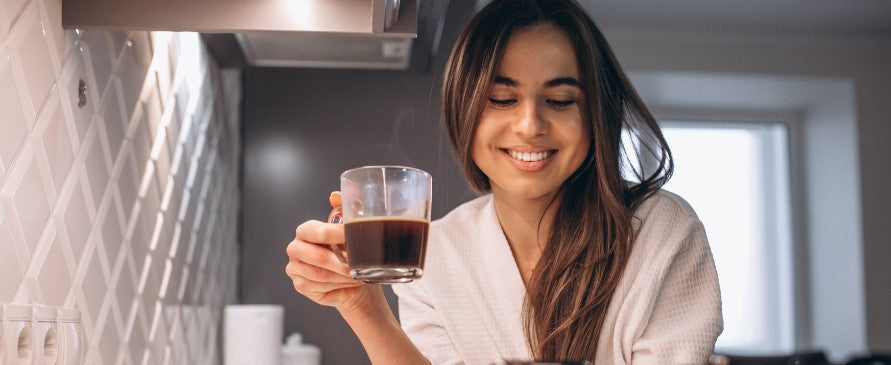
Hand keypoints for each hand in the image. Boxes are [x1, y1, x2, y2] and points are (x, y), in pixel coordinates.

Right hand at [285, 192, 381, 313]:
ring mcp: (295, 268)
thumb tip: (334, 195)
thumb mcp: (349, 228)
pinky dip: (339, 287)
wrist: (350, 277)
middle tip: (359, 266)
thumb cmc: (348, 250)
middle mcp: (295, 248)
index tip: (354, 237)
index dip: (336, 235)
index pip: (316, 232)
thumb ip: (343, 209)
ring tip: (358, 276)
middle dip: (342, 263)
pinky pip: (320, 288)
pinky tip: (350, 285)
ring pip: (321, 275)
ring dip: (343, 277)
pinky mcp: (300, 286)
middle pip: (318, 257)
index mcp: (305, 231)